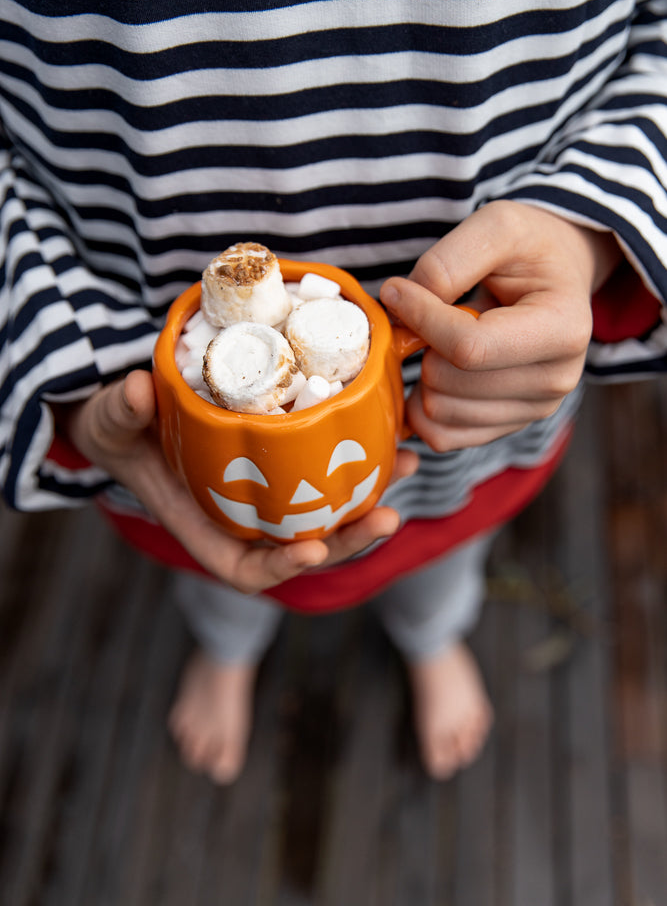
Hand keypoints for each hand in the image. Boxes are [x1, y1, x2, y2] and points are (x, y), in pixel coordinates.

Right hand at [60, 370, 417, 593]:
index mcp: (204, 528)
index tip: (312, 548)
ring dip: (370, 496)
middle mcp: (244, 520)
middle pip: (304, 547)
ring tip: (408, 462)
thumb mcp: (111, 421)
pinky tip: (391, 432)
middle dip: (349, 539)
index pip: (246, 570)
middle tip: (387, 514)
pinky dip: (361, 461)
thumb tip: (136, 391)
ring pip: (326, 513)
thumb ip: (121, 411)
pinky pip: (327, 474)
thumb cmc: (117, 428)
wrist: (133, 412)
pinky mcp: (284, 465)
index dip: (281, 568)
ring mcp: (267, 496)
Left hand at [380, 200, 621, 451]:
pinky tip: (432, 370)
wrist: (558, 276)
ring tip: (436, 340)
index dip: (420, 319)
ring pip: (439, 413)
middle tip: (425, 316)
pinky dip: (423, 408)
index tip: (396, 291)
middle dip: (421, 346)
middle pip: (449, 382)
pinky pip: (443, 436)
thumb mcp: (497, 224)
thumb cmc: (530, 247)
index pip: (469, 346)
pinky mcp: (509, 427)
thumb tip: (401, 303)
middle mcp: (557, 380)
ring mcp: (535, 410)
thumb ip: (449, 260)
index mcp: (563, 329)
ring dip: (420, 375)